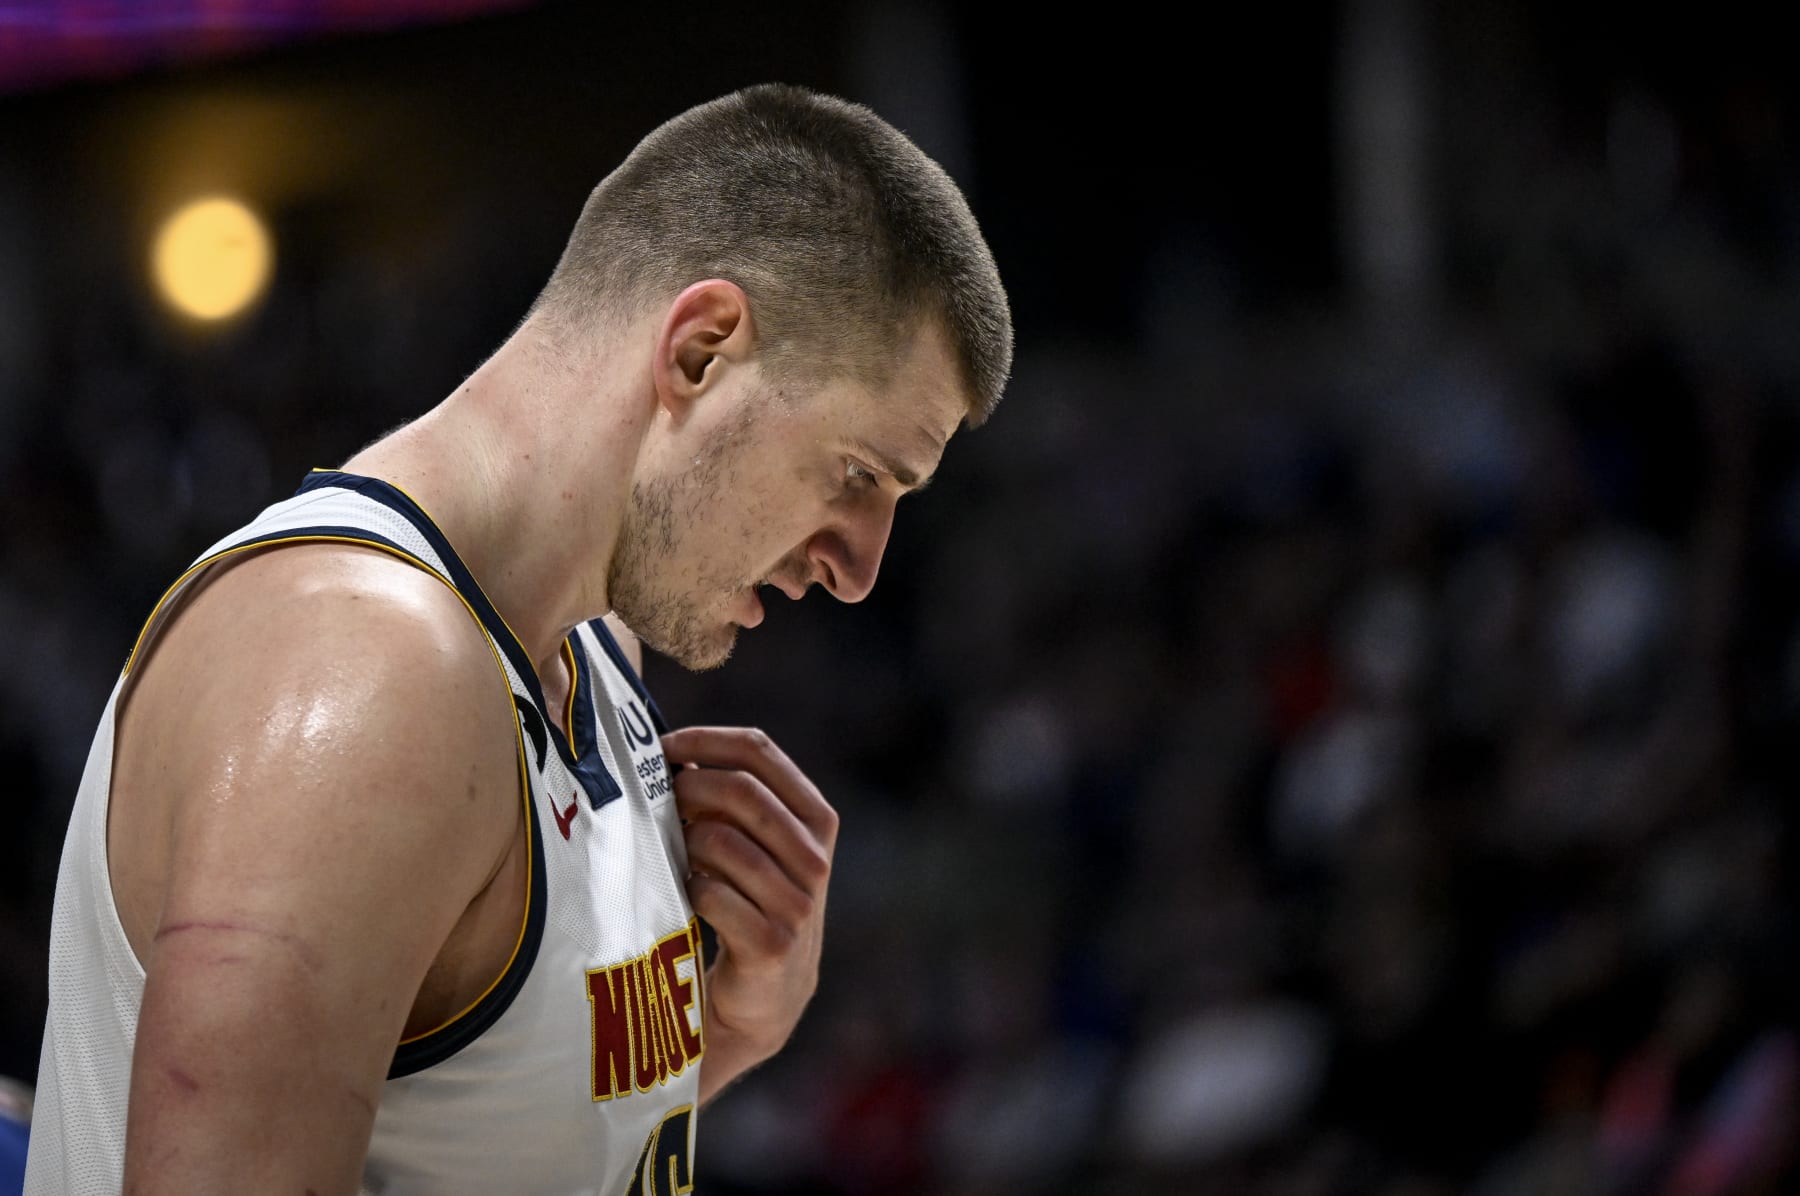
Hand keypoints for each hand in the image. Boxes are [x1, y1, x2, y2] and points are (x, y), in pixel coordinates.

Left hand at [661, 726, 837, 1097]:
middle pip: (742, 791)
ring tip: (672, 852)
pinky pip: (710, 894)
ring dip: (683, 841)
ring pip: (721, 841)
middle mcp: (815, 858)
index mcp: (817, 819)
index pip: (762, 752)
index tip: (665, 747)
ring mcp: (797, 903)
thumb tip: (670, 752)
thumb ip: (729, 800)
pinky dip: (686, 888)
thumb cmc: (749, 903)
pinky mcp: (771, 943)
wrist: (766, 996)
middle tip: (655, 797)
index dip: (707, 741)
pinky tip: (684, 894)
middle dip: (688, 787)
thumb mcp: (755, 845)